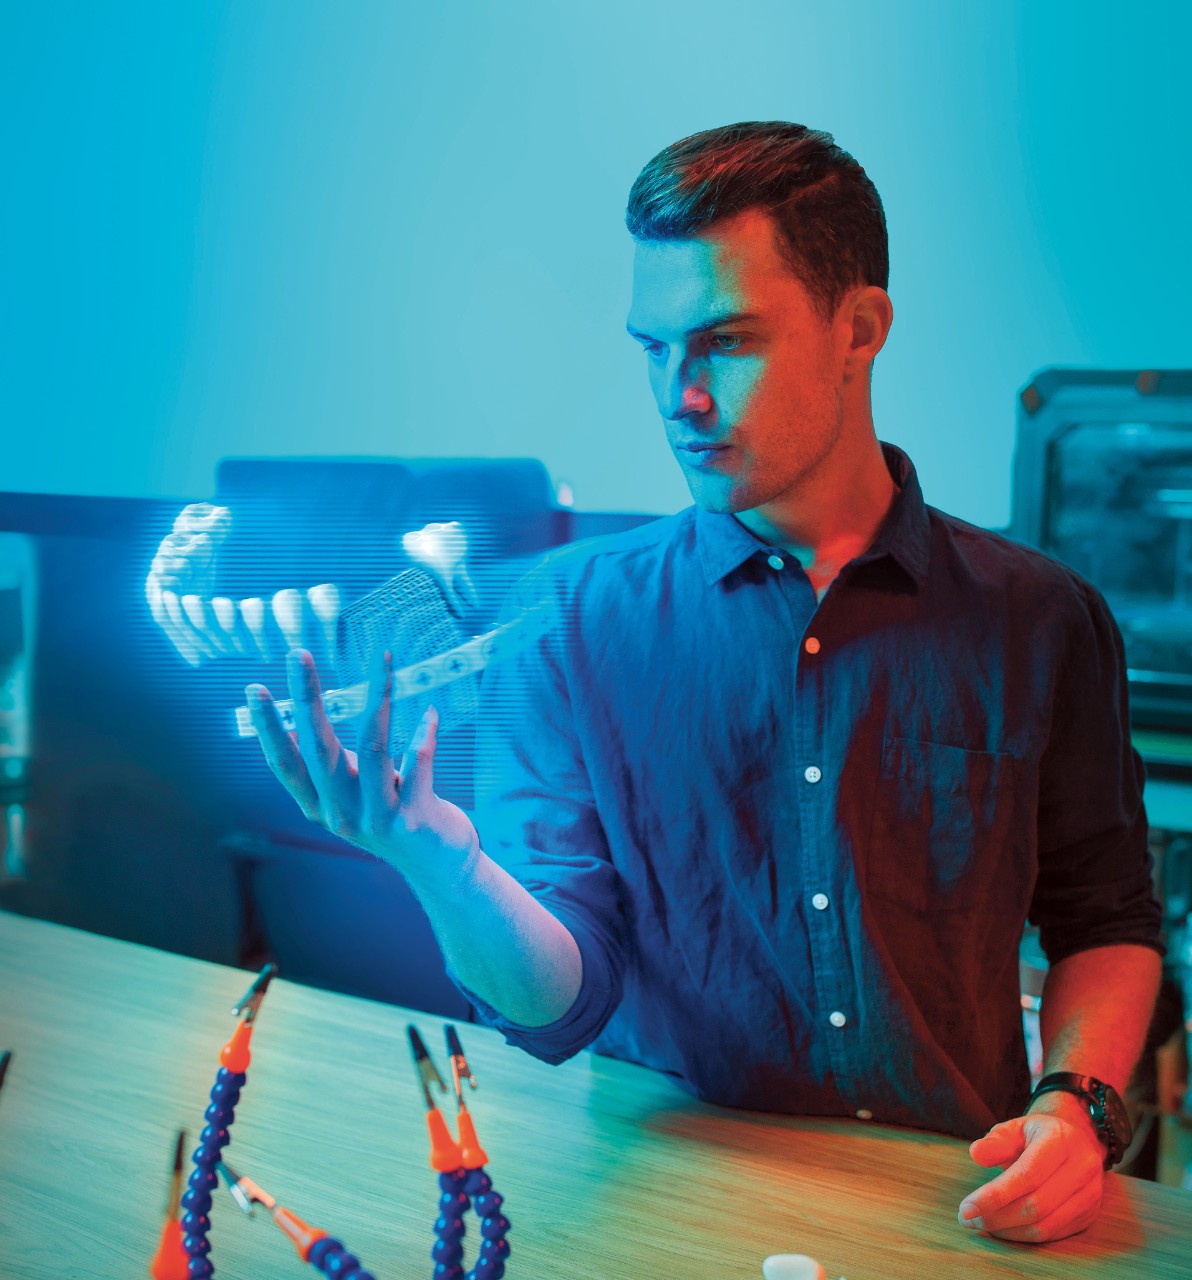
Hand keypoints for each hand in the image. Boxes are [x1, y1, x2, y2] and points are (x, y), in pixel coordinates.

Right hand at [247, 647, 480, 889]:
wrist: (437, 867)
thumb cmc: (392, 817)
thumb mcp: (352, 797)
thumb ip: (334, 766)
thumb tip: (310, 714)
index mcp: (319, 806)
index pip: (285, 763)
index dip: (268, 727)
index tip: (254, 689)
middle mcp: (341, 814)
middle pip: (319, 748)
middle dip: (307, 698)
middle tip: (298, 654)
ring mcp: (376, 818)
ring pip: (372, 748)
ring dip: (377, 699)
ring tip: (382, 659)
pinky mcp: (413, 819)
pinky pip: (417, 765)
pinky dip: (423, 735)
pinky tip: (429, 712)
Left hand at [959, 1104, 1104, 1242]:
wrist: (1075, 1140)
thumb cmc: (1036, 1134)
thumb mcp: (1015, 1128)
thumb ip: (996, 1142)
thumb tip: (976, 1154)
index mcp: (1061, 1140)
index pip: (1027, 1175)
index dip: (996, 1195)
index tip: (966, 1208)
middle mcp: (1081, 1168)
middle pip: (1036, 1204)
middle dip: (996, 1216)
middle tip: (967, 1219)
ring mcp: (1090, 1194)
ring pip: (1045, 1225)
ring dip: (1008, 1230)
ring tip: (980, 1223)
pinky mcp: (1089, 1214)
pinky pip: (1054, 1234)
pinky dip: (1024, 1235)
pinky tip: (1003, 1228)